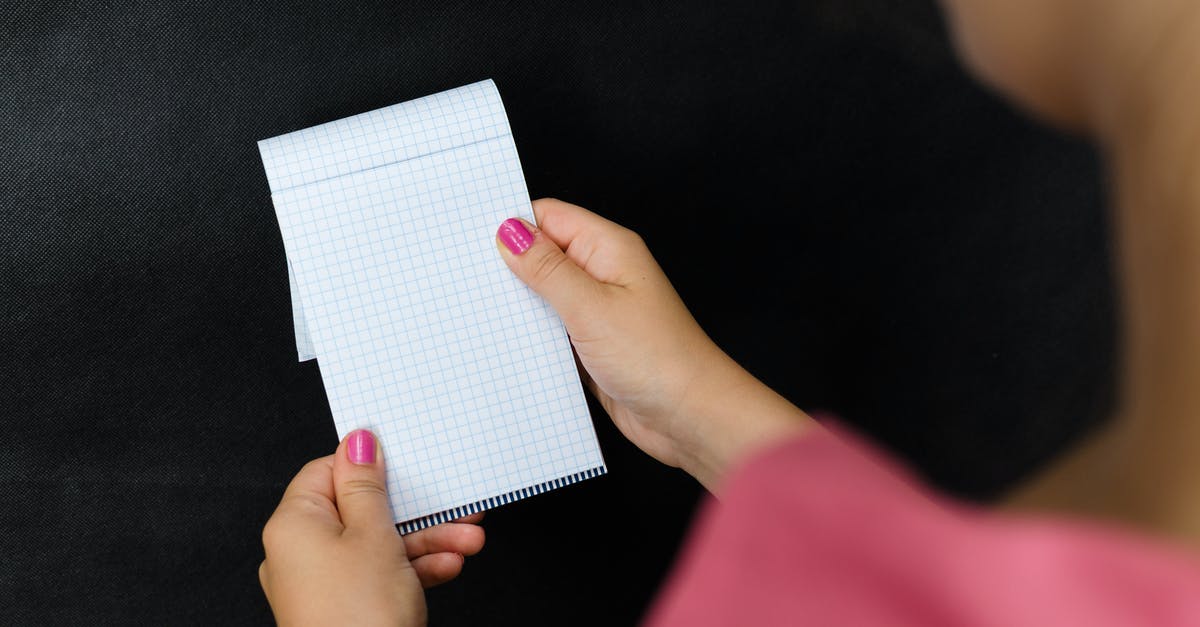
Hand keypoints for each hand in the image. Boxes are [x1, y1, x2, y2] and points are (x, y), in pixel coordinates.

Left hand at [260, 430, 484, 625]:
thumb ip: (367, 486)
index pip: (328, 472)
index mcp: (294, 524)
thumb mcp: (374, 535)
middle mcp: (299, 552)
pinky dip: (413, 569)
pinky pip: (379, 575)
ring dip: (426, 541)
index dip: (369, 465)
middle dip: (414, 510)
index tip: (405, 461)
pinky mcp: (343, 608)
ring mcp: (321, 584)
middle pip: (361, 511)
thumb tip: (357, 443)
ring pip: (377, 545)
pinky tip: (449, 566)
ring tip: (468, 539)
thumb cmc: (358, 617)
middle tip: (454, 504)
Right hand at [495, 199, 810, 489]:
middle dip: (508, 266)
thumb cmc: (658, 358)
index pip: (548, 217)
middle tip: (466, 280)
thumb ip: (547, 269)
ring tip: (478, 314)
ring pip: (545, 296)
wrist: (689, 417)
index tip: (470, 239)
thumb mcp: (591, 307)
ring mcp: (598, 312)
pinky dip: (531, 336)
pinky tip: (505, 345)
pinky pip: (553, 331)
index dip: (511, 224)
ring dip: (518, 305)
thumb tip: (510, 233)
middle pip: (543, 255)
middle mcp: (604, 275)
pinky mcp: (592, 346)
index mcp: (608, 249)